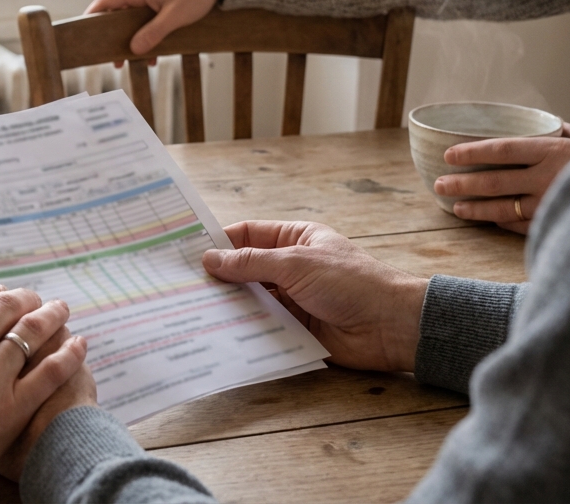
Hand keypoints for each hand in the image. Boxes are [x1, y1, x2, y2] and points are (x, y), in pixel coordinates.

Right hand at [85, 0, 224, 54]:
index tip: (84, 32)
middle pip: (117, 12)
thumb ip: (153, 33)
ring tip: (133, 60)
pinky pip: (148, 18)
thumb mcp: (175, 16)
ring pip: (133, 18)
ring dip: (132, 38)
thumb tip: (134, 49)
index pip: (105, 1)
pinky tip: (156, 52)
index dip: (91, 16)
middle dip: (114, 36)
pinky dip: (148, 34)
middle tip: (113, 58)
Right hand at [204, 221, 427, 372]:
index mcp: (294, 240)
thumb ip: (251, 263)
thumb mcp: (296, 263)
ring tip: (189, 310)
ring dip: (227, 305)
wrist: (390, 326)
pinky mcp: (294, 329)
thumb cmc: (350, 282)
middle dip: (217, 278)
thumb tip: (210, 260)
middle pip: (244, 270)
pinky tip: (216, 333)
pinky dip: (242, 330)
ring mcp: (292, 299)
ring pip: (250, 300)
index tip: (184, 252)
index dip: (218, 242)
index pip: (247, 235)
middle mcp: (290, 268)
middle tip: (179, 285)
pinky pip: (262, 327)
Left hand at [435, 122, 569, 233]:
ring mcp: (551, 206)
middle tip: (438, 183)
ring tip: (454, 206)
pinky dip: (501, 222)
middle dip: (462, 183)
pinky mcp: (556, 227)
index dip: (472, 152)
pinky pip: (521, 226)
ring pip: (503, 209)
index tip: (448, 154)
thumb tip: (537, 123)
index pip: (502, 149)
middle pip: (494, 182)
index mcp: (553, 150)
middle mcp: (548, 179)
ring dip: (475, 208)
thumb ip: (559, 131)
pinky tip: (486, 218)